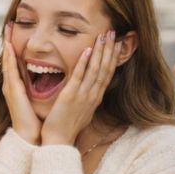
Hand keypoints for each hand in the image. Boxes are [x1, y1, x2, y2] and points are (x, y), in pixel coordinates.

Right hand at [1, 22, 40, 143]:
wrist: (30, 137)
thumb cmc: (37, 121)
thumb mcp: (39, 100)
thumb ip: (42, 89)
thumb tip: (52, 79)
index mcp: (19, 86)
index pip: (16, 62)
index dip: (16, 46)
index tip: (17, 31)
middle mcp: (12, 84)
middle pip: (9, 57)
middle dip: (9, 40)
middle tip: (9, 23)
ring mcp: (10, 87)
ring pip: (8, 60)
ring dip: (7, 43)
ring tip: (8, 28)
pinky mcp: (12, 91)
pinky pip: (10, 69)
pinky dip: (9, 56)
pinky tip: (10, 45)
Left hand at [41, 30, 120, 146]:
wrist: (58, 140)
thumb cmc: (67, 126)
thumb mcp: (82, 111)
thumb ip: (86, 99)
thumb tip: (91, 92)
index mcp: (95, 98)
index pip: (107, 73)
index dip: (112, 57)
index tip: (116, 43)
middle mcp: (93, 95)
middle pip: (105, 68)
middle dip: (109, 49)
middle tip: (113, 32)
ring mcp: (83, 95)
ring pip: (95, 69)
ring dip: (100, 51)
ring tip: (104, 35)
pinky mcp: (71, 96)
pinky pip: (79, 76)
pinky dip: (84, 62)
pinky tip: (87, 50)